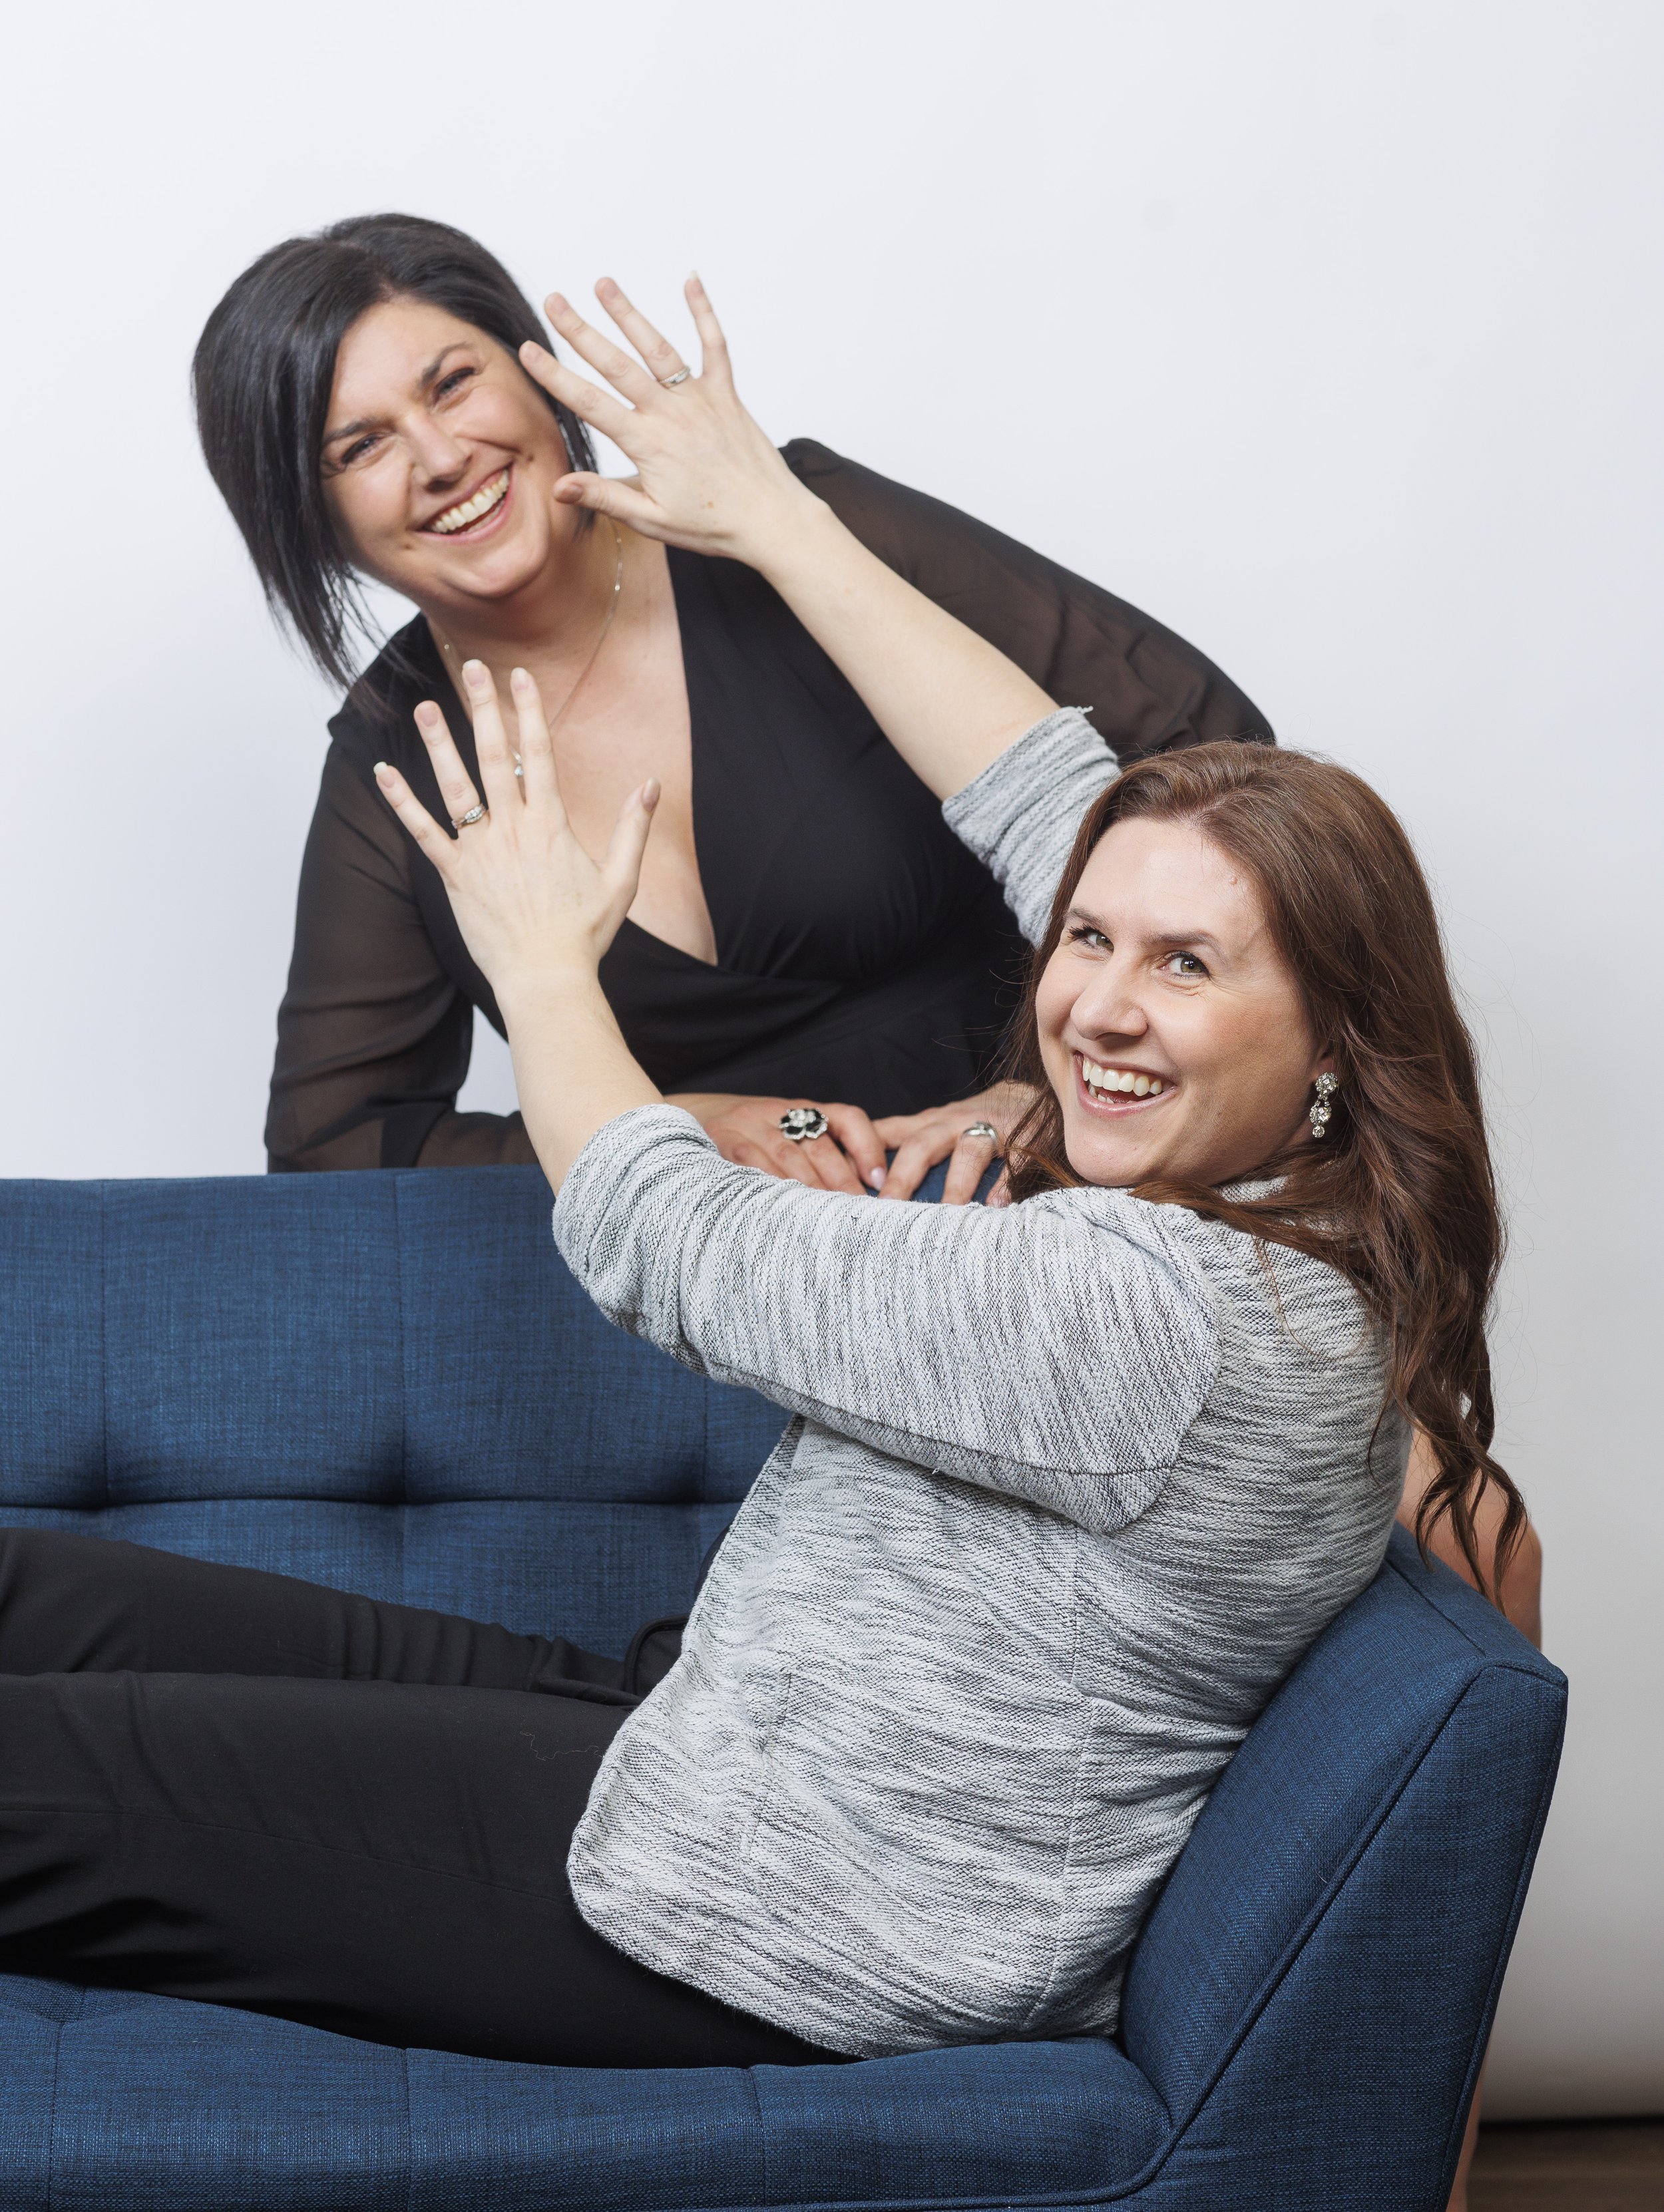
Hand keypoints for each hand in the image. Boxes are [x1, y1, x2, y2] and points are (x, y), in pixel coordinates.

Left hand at [372, 659, 656, 994]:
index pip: (539, 753)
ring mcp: (480, 851)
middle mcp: (513, 829)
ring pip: (455, 785)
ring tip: (424, 705)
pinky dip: (401, 801)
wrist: (547, 977)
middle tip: (472, 667)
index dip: (529, 710)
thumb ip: (634, 828)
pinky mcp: (455, 875)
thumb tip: (651, 784)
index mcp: (552, 824)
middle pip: (495, 756)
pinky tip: (384, 772)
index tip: (520, 675)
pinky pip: (422, 832)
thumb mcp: (622, 880)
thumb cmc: (585, 934)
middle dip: (484, 707)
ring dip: (439, 742)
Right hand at [518, 275, 822, 568]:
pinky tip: (690, 279)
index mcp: (647, 444)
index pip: (590, 403)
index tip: (528, 351)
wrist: (771, 521)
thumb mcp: (653, 521)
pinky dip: (703, 312)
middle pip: (617, 365)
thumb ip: (606, 498)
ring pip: (658, 349)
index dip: (555, 376)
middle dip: (580, 331)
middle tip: (554, 300)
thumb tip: (559, 488)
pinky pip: (715, 346)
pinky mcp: (726, 395)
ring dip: (629, 314)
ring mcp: (700, 400)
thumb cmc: (712, 526)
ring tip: (604, 283)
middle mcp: (670, 414)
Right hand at [669, 1094, 888, 1194]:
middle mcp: (777, 1111)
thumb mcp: (788, 1132)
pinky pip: (749, 1166)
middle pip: (819, 1145)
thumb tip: (869, 1189)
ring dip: (809, 1191)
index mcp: (802, 1109)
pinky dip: (769, 1189)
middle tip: (858, 1214)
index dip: (867, 1146)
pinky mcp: (721, 1141)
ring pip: (787, 1158)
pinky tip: (782, 1212)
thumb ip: (824, 1153)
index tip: (878, 1180)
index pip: (846, 1117)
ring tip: (827, 1221)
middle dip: (841, 1181)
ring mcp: (747, 1124)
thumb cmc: (752, 1135)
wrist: (691, 1114)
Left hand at [872, 1082, 1036, 1204]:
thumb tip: (858, 1178)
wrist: (1034, 1095)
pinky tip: (998, 1205)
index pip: (885, 1133)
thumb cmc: (974, 1121)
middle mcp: (954, 1124)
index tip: (839, 1182)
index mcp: (927, 1125)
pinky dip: (1006, 1182)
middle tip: (886, 1209)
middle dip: (902, 1177)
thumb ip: (904, 1147)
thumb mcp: (934, 1128)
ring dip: (956, 1184)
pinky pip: (1015, 1160)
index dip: (860, 1156)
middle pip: (921, 1145)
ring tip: (946, 1214)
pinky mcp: (1024, 1140)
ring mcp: (990, 1130)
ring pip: (968, 1152)